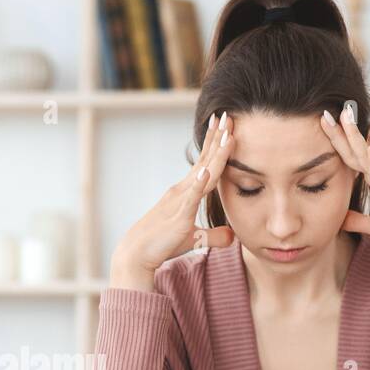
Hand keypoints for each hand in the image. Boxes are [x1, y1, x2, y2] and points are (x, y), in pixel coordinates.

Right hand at [109, 110, 237, 283]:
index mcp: (186, 192)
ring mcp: (180, 200)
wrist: (136, 254)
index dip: (216, 144)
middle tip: (228, 114)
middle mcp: (182, 190)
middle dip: (218, 137)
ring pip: (203, 173)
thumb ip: (214, 236)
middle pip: (205, 160)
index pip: (205, 163)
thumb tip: (233, 236)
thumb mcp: (194, 239)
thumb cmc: (162, 245)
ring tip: (226, 134)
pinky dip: (199, 183)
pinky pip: (191, 197)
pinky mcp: (179, 216)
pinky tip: (206, 170)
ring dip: (216, 153)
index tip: (226, 126)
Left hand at [321, 102, 369, 274]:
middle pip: (357, 151)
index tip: (326, 128)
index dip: (340, 144)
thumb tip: (340, 218)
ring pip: (366, 156)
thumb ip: (357, 219)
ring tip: (343, 116)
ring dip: (354, 136)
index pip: (355, 159)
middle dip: (341, 132)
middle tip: (326, 113)